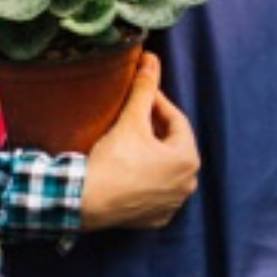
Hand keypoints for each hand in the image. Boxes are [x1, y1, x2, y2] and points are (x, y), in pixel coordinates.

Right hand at [79, 53, 200, 231]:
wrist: (87, 201)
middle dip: (155, 127)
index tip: (141, 92)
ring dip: (151, 153)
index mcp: (189, 159)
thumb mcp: (131, 120)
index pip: (176, 120)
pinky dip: (146, 177)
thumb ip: (145, 88)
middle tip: (134, 114)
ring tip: (130, 139)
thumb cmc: (114, 159)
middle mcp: (188, 184)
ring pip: (164, 168)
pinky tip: (129, 168)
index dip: (158, 102)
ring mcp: (173, 205)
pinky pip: (155, 190)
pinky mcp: (156, 218)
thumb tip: (152, 58)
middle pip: (172, 145)